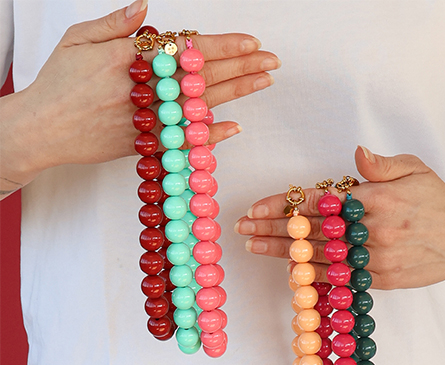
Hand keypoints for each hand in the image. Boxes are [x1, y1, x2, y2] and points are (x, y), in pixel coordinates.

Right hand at [0, 0, 279, 193]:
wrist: (43, 129)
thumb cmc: (57, 82)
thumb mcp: (77, 38)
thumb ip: (114, 24)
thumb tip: (147, 10)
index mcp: (131, 57)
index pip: (190, 48)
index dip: (224, 45)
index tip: (252, 43)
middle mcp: (147, 88)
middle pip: (205, 75)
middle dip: (243, 66)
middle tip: (273, 62)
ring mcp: (151, 118)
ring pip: (204, 103)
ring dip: (237, 92)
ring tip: (264, 82)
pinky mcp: (149, 143)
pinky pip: (187, 140)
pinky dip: (212, 135)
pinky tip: (236, 127)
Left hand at [235, 146, 444, 288]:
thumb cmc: (436, 200)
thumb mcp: (414, 170)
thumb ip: (381, 164)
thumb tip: (356, 153)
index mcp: (374, 200)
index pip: (318, 202)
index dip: (283, 204)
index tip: (256, 207)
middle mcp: (370, 231)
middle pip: (309, 230)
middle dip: (271, 228)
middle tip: (242, 227)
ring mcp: (373, 259)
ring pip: (317, 256)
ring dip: (282, 252)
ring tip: (253, 245)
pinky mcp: (378, 281)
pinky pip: (337, 277)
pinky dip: (311, 274)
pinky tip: (287, 269)